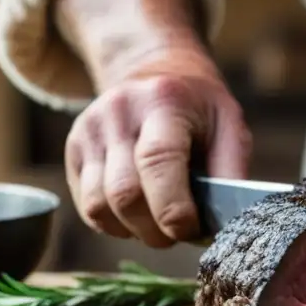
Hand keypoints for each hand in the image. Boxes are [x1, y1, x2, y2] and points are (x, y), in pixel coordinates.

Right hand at [54, 0, 250, 247]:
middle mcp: (118, 112)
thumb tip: (230, 223)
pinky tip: (136, 217)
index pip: (158, 161)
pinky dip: (113, 225)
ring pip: (99, 206)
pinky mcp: (74, 148)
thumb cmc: (199, 109)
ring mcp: (89, 129)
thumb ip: (230, 170)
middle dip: (154, 230)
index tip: (189, 230)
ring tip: (158, 226)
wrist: (155, 72)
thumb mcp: (229, 125)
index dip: (172, 207)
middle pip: (124, 193)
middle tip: (178, 234)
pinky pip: (87, 207)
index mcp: (163, 102)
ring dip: (132, 231)